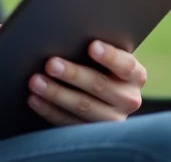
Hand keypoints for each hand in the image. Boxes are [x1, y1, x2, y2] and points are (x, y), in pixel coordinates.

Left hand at [27, 40, 146, 125]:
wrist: (102, 92)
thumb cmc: (98, 64)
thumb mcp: (105, 56)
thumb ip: (95, 48)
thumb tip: (67, 35)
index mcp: (135, 75)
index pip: (126, 65)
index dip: (110, 56)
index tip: (92, 46)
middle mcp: (129, 99)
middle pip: (100, 85)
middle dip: (73, 74)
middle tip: (50, 64)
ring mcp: (113, 120)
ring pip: (83, 106)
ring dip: (56, 93)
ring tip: (35, 81)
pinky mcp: (94, 134)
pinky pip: (69, 123)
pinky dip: (49, 110)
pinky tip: (34, 99)